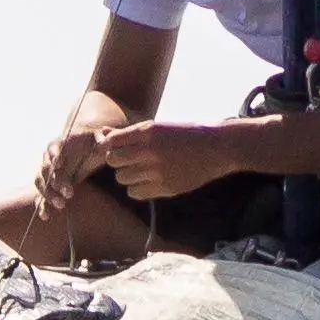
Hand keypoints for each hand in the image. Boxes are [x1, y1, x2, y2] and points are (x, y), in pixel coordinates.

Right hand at [32, 123, 114, 217]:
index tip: (58, 165)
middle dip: (57, 182)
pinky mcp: (49, 187)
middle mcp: (48, 159)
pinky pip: (40, 197)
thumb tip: (105, 143)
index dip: (54, 157)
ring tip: (62, 205)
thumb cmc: (91, 143)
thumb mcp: (98, 138)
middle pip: (46, 170)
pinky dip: (42, 206)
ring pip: (41, 184)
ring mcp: (47, 174)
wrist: (84, 152)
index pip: (52, 149)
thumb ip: (101, 138)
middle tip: (69, 194)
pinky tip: (46, 216)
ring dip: (49, 195)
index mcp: (58, 144)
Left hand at [96, 119, 237, 203]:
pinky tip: (147, 181)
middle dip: (117, 160)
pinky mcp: (165, 187)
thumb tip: (103, 132)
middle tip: (128, 160)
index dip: (110, 145)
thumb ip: (129, 133)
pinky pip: (135, 193)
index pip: (112, 141)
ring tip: (140, 170)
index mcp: (149, 131)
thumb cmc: (186, 134)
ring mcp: (157, 171)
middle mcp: (150, 151)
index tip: (117, 148)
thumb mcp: (158, 127)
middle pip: (113, 160)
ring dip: (126, 175)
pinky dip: (136, 188)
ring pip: (122, 178)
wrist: (216, 148)